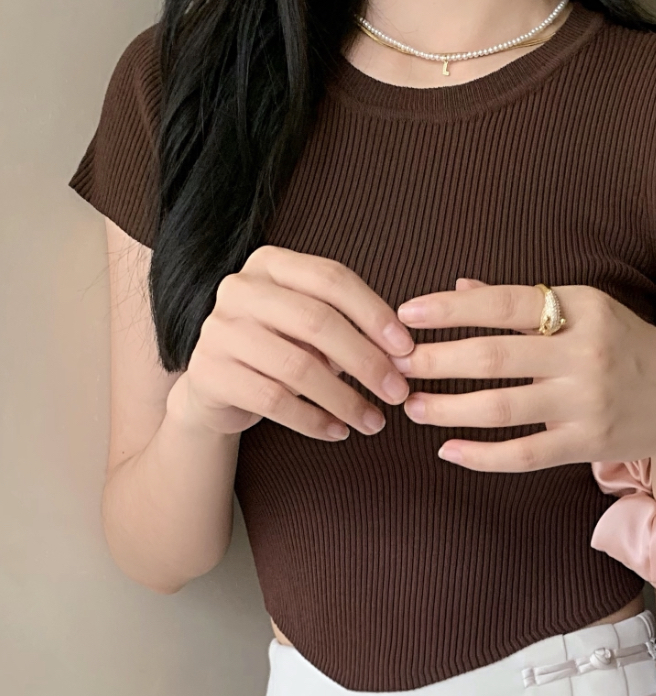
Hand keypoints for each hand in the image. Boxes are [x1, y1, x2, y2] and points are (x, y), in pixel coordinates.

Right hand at [172, 246, 415, 441]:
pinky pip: (275, 401)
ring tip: (374, 422)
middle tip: (398, 393)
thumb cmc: (278, 350)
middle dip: (366, 361)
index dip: (374, 313)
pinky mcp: (210, 373)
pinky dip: (314, 421)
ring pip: (298, 367)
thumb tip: (400, 356)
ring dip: (345, 400)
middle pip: (318, 321)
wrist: (217, 387)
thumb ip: (348, 329)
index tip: (406, 349)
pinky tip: (338, 431)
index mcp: (269, 264)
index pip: (332, 278)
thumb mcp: (310, 329)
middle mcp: (240, 289)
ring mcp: (220, 330)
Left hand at [392, 280, 655, 510]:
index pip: (505, 304)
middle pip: (495, 356)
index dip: (450, 309)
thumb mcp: (587, 312)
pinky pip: (524, 454)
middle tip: (397, 365)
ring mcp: (587, 401)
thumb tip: (458, 288)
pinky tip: (449, 451)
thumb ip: (524, 303)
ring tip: (413, 406)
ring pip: (502, 407)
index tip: (405, 314)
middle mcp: (586, 352)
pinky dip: (482, 456)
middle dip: (437, 361)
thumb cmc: (627, 351)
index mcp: (584, 308)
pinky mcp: (588, 443)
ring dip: (448, 408)